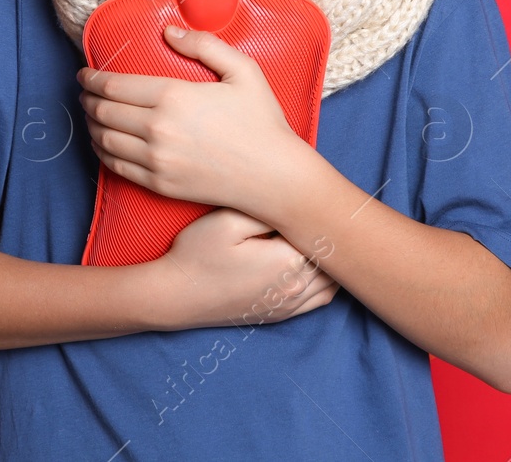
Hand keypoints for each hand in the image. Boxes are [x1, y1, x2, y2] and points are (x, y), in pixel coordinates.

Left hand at [78, 25, 304, 213]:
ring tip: (90, 114)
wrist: (273, 176)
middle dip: (87, 98)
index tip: (85, 73)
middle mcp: (158, 129)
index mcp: (174, 96)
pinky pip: (116, 166)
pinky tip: (103, 142)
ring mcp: (156, 160)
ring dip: (90, 124)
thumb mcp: (243, 71)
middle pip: (103, 111)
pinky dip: (102, 151)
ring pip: (104, 139)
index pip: (115, 85)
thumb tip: (169, 31)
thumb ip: (204, 45)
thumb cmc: (262, 121)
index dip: (93, 78)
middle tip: (84, 91)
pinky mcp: (158, 184)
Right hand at [143, 208, 339, 331]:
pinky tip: (316, 263)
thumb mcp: (228, 220)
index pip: (325, 232)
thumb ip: (267, 209)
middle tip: (327, 210)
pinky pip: (321, 300)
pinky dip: (327, 282)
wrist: (176, 296)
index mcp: (288, 261)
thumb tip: (299, 204)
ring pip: (333, 281)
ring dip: (333, 260)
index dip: (325, 213)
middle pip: (334, 259)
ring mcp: (289, 305)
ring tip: (322, 235)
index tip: (320, 195)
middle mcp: (295, 287)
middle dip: (334, 235)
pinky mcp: (280, 314)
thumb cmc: (198, 254)